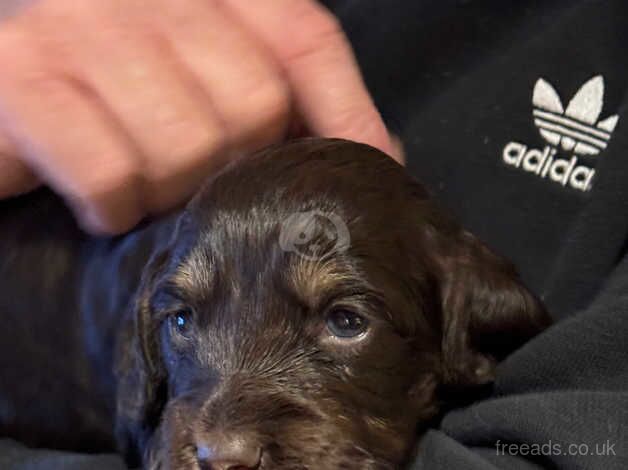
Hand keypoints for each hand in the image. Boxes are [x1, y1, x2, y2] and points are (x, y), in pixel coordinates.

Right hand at [0, 0, 394, 233]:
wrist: (5, 83)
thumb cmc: (115, 92)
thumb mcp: (206, 79)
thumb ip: (290, 103)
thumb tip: (377, 159)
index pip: (304, 40)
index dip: (347, 113)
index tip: (371, 169)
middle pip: (251, 101)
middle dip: (234, 163)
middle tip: (201, 178)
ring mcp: (81, 29)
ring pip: (185, 142)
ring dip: (171, 190)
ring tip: (149, 188)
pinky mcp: (22, 80)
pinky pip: (110, 171)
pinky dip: (113, 205)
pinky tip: (106, 203)